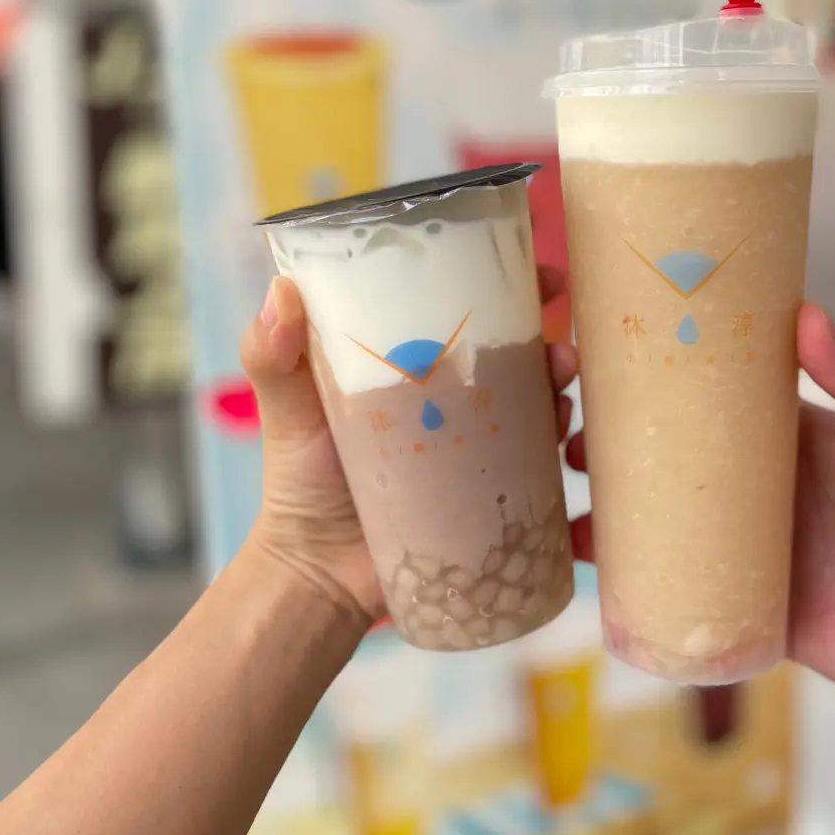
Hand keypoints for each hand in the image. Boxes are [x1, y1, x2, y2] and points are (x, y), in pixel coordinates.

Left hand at [240, 268, 577, 630]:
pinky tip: (563, 429)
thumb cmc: (300, 479)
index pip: (455, 303)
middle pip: (507, 345)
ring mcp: (474, 439)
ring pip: (532, 394)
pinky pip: (537, 455)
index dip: (496, 277)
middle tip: (556, 313)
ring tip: (562, 374)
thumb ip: (270, 355)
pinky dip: (558, 436)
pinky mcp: (491, 485)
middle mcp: (448, 392)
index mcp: (406, 358)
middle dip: (543, 323)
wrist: (320, 572)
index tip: (526, 261)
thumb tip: (281, 290)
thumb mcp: (285, 408)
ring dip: (559, 375)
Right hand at [567, 303, 834, 713]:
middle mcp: (760, 483)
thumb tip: (806, 313)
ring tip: (561, 488)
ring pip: (661, 516)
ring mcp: (751, 546)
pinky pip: (679, 588)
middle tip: (561, 424)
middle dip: (608, 435)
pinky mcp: (753, 607)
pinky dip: (632, 577)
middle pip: (668, 452)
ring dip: (607, 501)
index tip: (600, 352)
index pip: (709, 390)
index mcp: (792, 432)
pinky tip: (591, 564)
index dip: (654, 372)